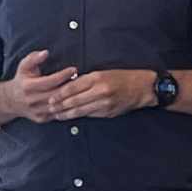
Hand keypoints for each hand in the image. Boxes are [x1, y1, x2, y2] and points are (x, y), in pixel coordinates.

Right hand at [1, 50, 78, 123]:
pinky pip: (58, 114)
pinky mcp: (41, 118)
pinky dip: (67, 108)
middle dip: (71, 86)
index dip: (63, 75)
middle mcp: (32, 100)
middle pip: (57, 94)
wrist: (10, 100)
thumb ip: (34, 58)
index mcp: (28, 86)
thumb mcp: (24, 66)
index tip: (74, 69)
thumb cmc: (21, 80)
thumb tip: (46, 53)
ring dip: (71, 98)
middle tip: (82, 79)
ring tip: (81, 90)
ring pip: (59, 106)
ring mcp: (37, 111)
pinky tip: (75, 101)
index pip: (50, 81)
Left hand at [41, 69, 158, 120]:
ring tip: (57, 115)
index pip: (72, 87)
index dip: (59, 94)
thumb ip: (86, 80)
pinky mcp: (108, 112)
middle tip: (50, 109)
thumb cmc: (121, 77)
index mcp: (96, 78)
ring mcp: (104, 103)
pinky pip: (90, 115)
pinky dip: (80, 116)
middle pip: (74, 100)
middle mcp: (100, 91)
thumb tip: (68, 86)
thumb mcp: (102, 73)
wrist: (142, 88)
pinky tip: (72, 117)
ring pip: (81, 111)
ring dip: (67, 114)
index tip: (50, 98)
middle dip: (60, 106)